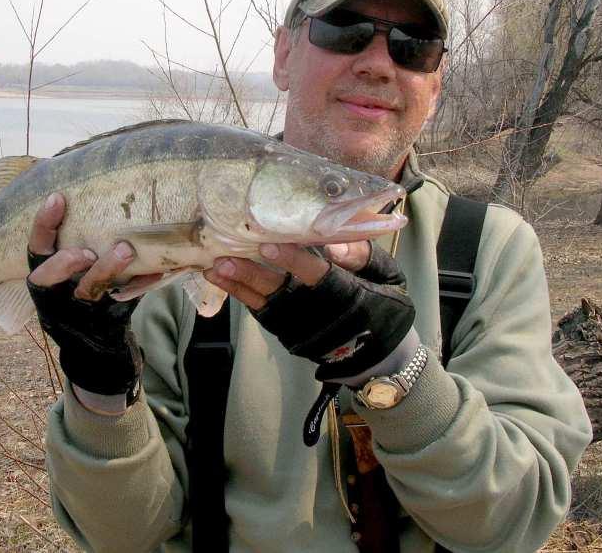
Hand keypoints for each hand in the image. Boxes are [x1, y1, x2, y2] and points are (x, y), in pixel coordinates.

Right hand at [26, 193, 142, 398]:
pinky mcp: (106, 321)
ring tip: (124, 250)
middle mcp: (54, 295)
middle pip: (49, 276)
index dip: (43, 225)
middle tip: (85, 251)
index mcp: (43, 277)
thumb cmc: (80, 292)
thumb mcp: (68, 274)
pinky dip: (140, 283)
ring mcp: (79, 311)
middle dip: (66, 262)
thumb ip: (75, 244)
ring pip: (88, 290)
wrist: (94, 349)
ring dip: (106, 269)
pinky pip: (123, 300)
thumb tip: (102, 194)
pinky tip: (155, 271)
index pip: (35, 248)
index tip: (57, 198)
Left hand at [204, 242, 412, 380]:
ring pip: (265, 306)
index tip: (269, 245)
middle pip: (281, 293)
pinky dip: (242, 296)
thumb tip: (332, 243)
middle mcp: (319, 314)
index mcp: (348, 295)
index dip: (293, 261)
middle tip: (225, 259)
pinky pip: (262, 315)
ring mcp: (301, 328)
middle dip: (252, 276)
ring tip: (214, 268)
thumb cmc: (384, 305)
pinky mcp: (289, 336)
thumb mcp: (387, 276)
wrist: (380, 357)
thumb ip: (362, 256)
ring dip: (238, 287)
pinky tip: (224, 280)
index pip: (316, 276)